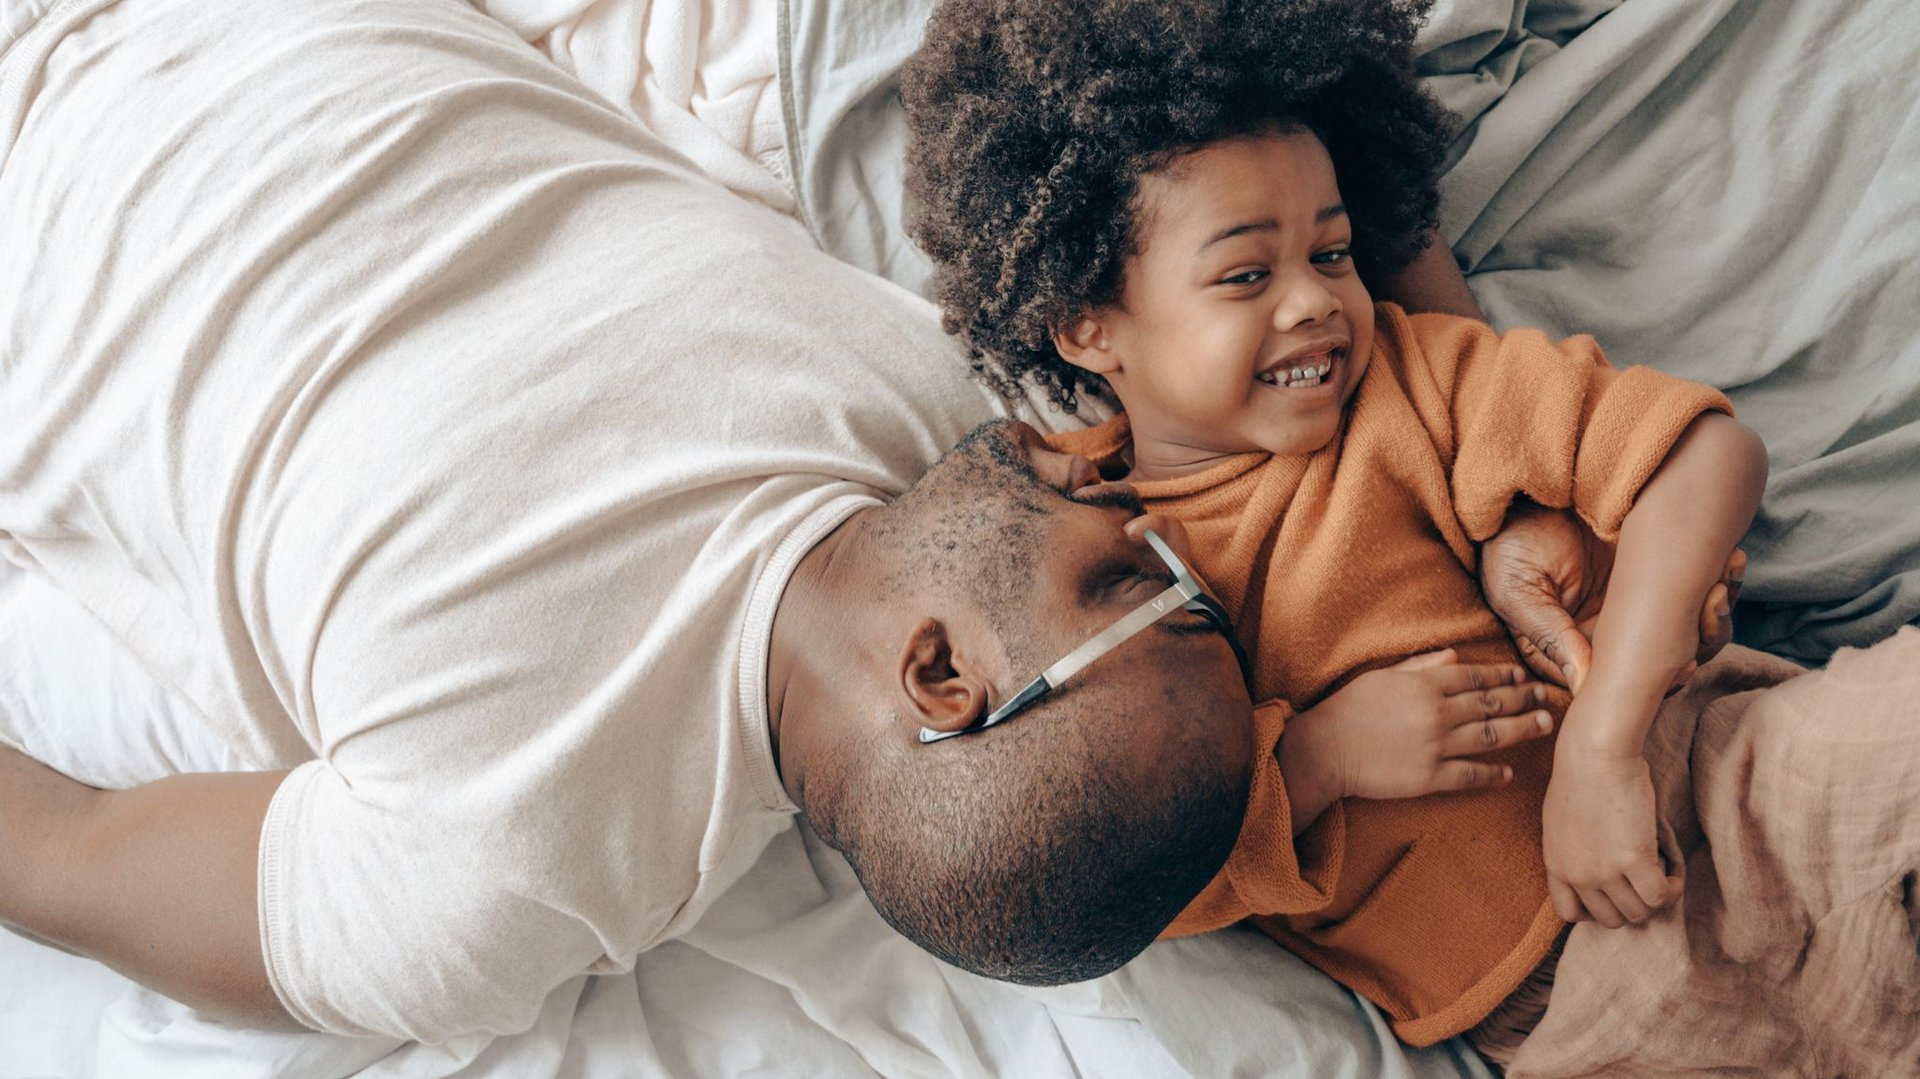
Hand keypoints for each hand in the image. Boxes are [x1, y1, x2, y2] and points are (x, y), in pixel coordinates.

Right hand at [1285, 650, 1553, 803]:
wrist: (1324, 750)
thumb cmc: (1348, 709)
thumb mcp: (1382, 676)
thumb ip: (1420, 664)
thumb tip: (1454, 655)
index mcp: (1423, 684)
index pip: (1475, 676)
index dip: (1504, 676)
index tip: (1523, 676)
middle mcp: (1435, 713)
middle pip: (1491, 703)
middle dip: (1523, 699)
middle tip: (1547, 696)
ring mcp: (1435, 746)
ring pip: (1490, 736)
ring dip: (1521, 729)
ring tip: (1543, 724)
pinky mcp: (1429, 777)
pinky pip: (1470, 774)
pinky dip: (1492, 773)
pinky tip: (1509, 772)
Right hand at [1480, 499, 1745, 690]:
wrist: (1534, 487)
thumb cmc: (1513, 542)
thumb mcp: (1518, 593)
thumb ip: (1550, 637)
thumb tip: (1584, 686)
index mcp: (1573, 652)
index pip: (1620, 684)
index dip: (1655, 679)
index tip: (1680, 663)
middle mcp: (1611, 636)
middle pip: (1667, 666)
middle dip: (1699, 642)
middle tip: (1709, 606)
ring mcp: (1640, 607)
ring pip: (1694, 634)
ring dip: (1718, 613)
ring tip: (1723, 578)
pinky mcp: (1664, 575)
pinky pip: (1703, 593)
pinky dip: (1724, 581)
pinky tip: (1730, 560)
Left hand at [1541, 739, 1680, 927]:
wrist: (1594, 755)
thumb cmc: (1581, 776)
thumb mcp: (1562, 821)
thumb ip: (1573, 850)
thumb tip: (1597, 866)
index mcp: (1555, 864)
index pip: (1569, 913)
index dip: (1595, 909)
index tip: (1613, 894)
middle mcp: (1577, 874)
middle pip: (1610, 918)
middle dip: (1630, 904)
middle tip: (1643, 880)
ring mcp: (1603, 870)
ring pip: (1637, 912)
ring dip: (1653, 897)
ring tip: (1660, 872)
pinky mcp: (1633, 859)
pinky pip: (1659, 896)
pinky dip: (1671, 889)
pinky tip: (1672, 872)